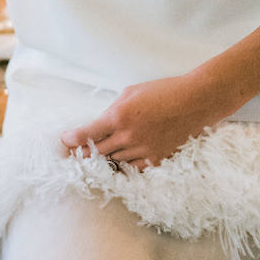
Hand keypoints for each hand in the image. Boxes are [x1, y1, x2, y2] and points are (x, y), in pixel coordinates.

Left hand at [59, 73, 219, 167]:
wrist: (195, 102)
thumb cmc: (163, 91)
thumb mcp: (131, 92)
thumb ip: (114, 109)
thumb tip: (102, 122)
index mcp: (119, 116)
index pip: (87, 133)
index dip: (73, 139)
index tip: (65, 140)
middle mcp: (128, 136)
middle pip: (97, 151)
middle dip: (84, 152)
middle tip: (75, 152)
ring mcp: (143, 150)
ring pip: (114, 161)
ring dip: (103, 158)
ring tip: (95, 156)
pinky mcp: (156, 159)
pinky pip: (133, 168)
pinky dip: (124, 165)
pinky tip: (119, 161)